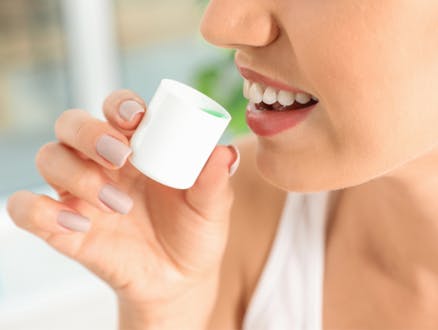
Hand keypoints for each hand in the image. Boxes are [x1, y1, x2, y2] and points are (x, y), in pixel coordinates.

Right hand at [6, 90, 239, 322]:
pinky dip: (40, 210)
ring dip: (77, 175)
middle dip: (89, 132)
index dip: (120, 104)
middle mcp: (104, 162)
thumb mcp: (211, 209)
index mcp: (140, 147)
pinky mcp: (61, 225)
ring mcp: (80, 192)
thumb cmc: (194, 233)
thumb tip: (225, 153)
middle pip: (72, 124)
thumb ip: (215, 182)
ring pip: (49, 157)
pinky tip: (78, 225)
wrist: (178, 279)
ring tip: (118, 205)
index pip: (117, 108)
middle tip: (120, 157)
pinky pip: (27, 208)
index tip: (136, 118)